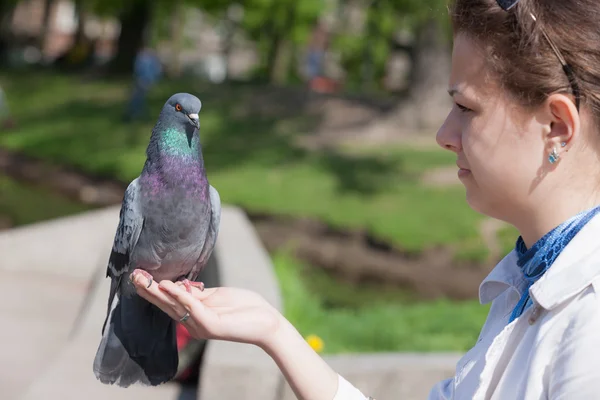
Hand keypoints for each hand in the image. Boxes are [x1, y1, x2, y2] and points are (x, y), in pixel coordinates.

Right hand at [130, 270, 282, 347]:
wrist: (267, 321)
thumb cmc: (245, 307)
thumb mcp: (217, 296)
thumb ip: (199, 293)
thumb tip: (179, 284)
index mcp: (193, 315)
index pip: (169, 301)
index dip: (154, 289)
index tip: (139, 274)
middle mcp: (192, 323)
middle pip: (166, 304)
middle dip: (149, 289)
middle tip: (133, 275)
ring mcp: (200, 326)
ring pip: (175, 306)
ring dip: (158, 291)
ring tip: (143, 279)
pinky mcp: (210, 326)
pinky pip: (192, 307)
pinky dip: (180, 296)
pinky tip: (169, 285)